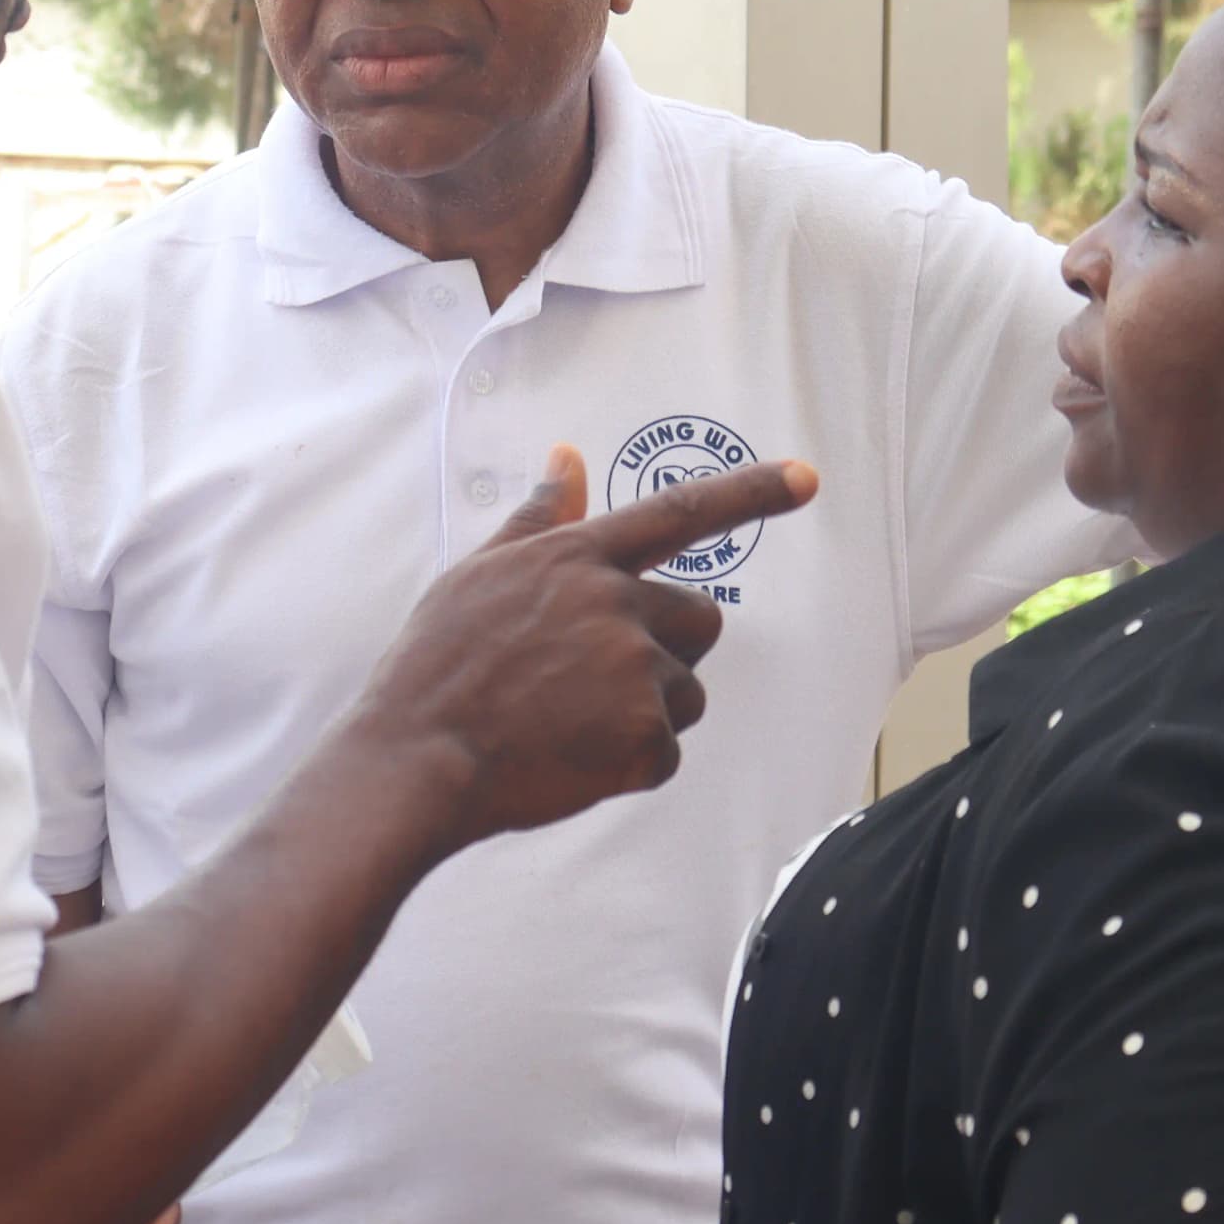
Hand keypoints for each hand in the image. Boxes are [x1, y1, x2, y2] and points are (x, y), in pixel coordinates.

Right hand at [350, 445, 815, 845]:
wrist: (416, 759)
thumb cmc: (435, 666)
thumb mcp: (476, 575)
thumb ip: (538, 519)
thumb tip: (568, 458)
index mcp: (578, 557)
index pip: (681, 512)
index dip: (751, 492)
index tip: (807, 477)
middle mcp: (616, 603)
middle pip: (701, 621)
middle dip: (668, 650)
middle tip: (592, 681)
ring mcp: (634, 671)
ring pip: (686, 693)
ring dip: (645, 713)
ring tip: (566, 724)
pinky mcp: (644, 737)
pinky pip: (666, 752)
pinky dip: (629, 765)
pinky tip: (568, 761)